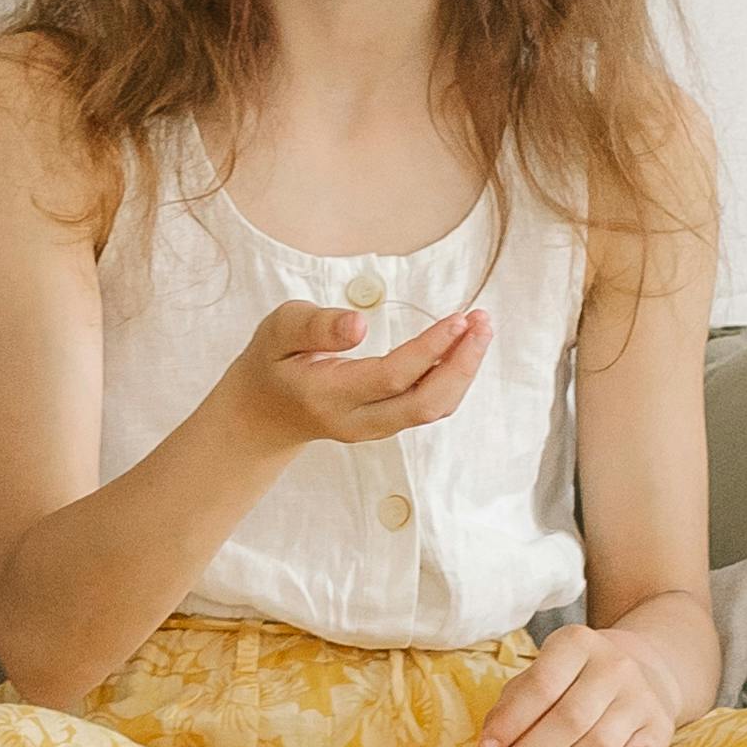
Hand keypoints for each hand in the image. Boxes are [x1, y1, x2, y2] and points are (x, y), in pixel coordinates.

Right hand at [214, 298, 489, 451]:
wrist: (264, 413)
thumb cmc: (272, 361)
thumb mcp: (277, 330)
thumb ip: (315, 326)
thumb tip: (360, 323)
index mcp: (327, 395)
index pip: (392, 377)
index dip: (431, 348)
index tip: (458, 317)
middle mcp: (356, 421)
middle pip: (425, 404)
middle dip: (462, 364)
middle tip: (482, 321)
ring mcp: (374, 429)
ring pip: (434, 409)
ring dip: (464, 372)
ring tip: (480, 329)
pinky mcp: (387, 425)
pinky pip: (429, 407)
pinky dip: (453, 378)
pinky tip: (462, 348)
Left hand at [475, 622, 684, 746]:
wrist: (641, 673)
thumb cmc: (573, 679)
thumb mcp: (540, 675)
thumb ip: (511, 707)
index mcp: (577, 642)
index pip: (540, 686)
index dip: (510, 724)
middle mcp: (615, 666)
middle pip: (569, 721)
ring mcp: (643, 698)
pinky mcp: (661, 729)